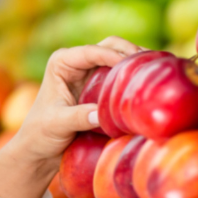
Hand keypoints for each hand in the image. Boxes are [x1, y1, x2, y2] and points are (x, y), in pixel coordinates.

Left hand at [0, 38, 138, 197]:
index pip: (91, 52)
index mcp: (61, 62)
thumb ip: (78, 117)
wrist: (41, 151)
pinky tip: (151, 83)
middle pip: (109, 46)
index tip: (131, 66)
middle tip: (150, 65)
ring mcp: (91, 73)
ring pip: (120, 57)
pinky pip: (122, 76)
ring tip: (157, 71)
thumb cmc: (40, 135)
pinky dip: (136, 76)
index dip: (113, 55)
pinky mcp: (101, 87)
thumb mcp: (57, 124)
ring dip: (137, 62)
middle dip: (130, 52)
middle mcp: (77, 62)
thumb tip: (101, 114)